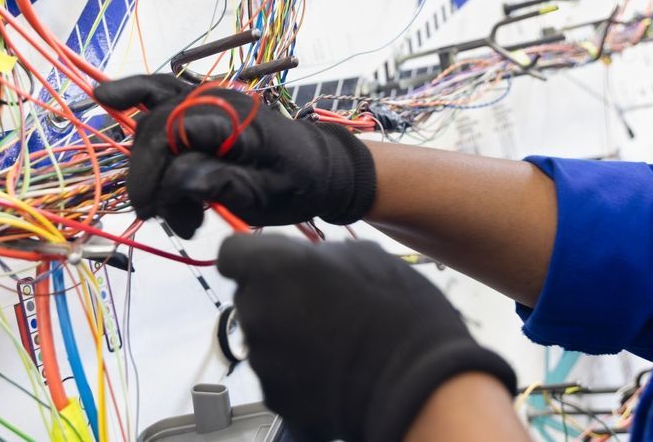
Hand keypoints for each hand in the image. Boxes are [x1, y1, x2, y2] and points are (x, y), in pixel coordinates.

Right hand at [94, 74, 375, 237]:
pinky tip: (107, 95)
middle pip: (156, 129)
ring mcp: (207, 98)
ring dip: (146, 160)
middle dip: (148, 176)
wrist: (320, 168)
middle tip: (167, 219)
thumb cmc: (297, 184)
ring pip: (152, 114)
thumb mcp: (267, 195)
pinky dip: (134, 93)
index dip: (153, 173)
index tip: (153, 211)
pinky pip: (160, 92)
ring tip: (168, 205)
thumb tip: (178, 179)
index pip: (174, 135)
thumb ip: (223, 184)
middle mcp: (217, 101)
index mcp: (237, 121)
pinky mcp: (200, 104)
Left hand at [217, 234, 516, 441]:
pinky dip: (297, 373)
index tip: (271, 263)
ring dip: (286, 335)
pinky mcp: (275, 399)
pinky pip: (277, 376)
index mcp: (273, 268)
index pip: (231, 253)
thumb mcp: (365, 256)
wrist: (420, 386)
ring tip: (333, 341)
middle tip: (319, 304)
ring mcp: (263, 360)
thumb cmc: (400, 313)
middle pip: (248, 297)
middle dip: (275, 297)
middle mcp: (257, 312)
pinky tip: (333, 370)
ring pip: (262, 337)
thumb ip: (317, 254)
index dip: (251, 257)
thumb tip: (304, 260)